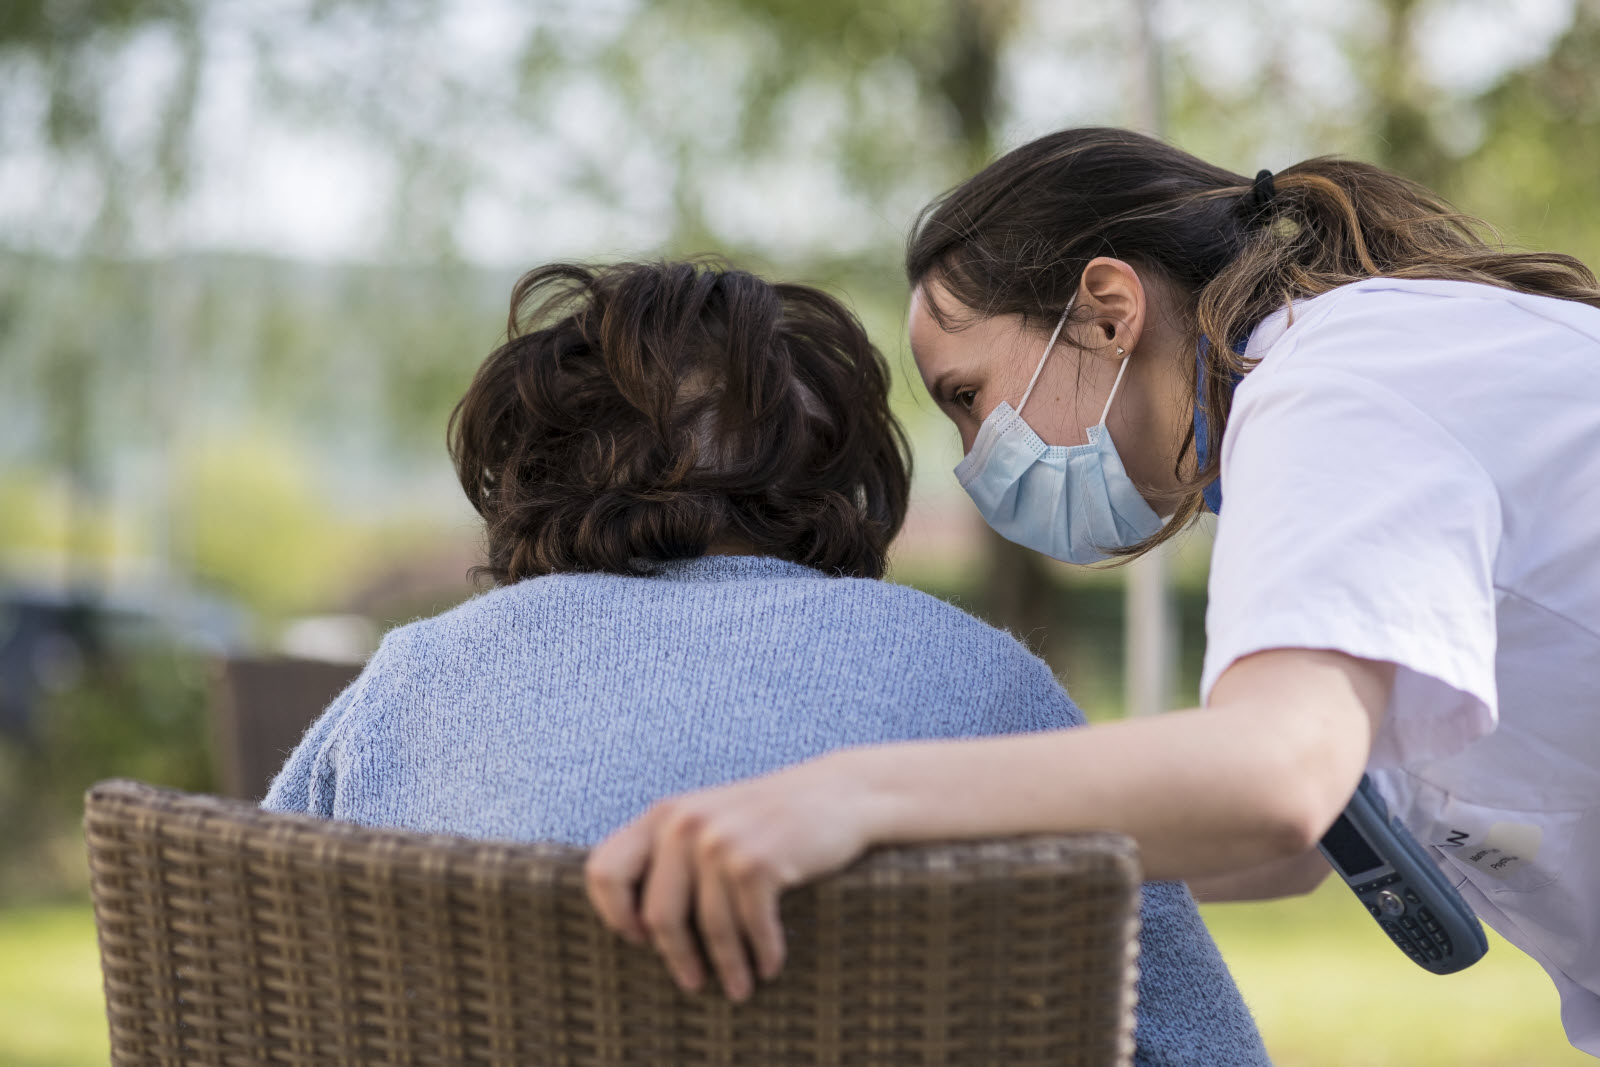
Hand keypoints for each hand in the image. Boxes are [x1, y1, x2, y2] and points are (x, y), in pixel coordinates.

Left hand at [584, 750, 883, 1001]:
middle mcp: (683, 823)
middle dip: (677, 958)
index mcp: (662, 814)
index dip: (614, 914)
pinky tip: (770, 965)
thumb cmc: (769, 819)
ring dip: (728, 967)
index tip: (639, 939)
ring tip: (740, 987)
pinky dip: (763, 953)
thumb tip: (637, 922)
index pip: (605, 871)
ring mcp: (719, 841)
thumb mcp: (710, 819)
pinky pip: (750, 927)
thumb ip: (671, 851)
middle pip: (657, 916)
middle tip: (693, 982)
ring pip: (709, 928)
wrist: (837, 794)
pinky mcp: (755, 861)